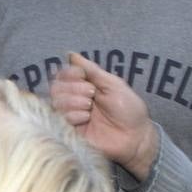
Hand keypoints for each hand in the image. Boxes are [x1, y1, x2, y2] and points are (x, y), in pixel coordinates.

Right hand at [50, 52, 157, 180]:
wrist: (135, 136)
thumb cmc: (128, 109)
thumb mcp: (112, 84)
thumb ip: (91, 70)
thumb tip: (71, 54)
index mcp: (84, 86)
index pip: (63, 74)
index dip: (69, 72)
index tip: (82, 74)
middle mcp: (74, 100)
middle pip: (56, 87)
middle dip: (74, 88)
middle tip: (92, 95)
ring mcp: (71, 116)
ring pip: (56, 101)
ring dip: (74, 101)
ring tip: (90, 108)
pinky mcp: (69, 131)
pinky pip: (59, 118)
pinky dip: (74, 115)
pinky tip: (87, 119)